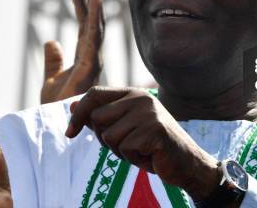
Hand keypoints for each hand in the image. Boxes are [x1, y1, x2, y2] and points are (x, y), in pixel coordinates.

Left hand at [40, 0, 104, 103]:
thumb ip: (53, 60)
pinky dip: (96, 16)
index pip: (83, 24)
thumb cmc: (58, 108)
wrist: (58, 127)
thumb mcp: (51, 79)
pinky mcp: (91, 64)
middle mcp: (91, 55)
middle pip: (93, 19)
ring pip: (96, 22)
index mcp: (83, 56)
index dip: (80, 4)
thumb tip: (51, 42)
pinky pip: (94, 36)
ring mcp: (93, 59)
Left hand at [65, 87, 220, 201]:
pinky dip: (133, 159)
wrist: (186, 162)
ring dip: (120, 152)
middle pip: (98, 118)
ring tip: (141, 150)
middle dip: (105, 140)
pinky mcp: (154, 130)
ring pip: (109, 137)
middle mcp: (140, 98)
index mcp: (133, 93)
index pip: (94, 94)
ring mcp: (148, 112)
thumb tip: (72, 105)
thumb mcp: (124, 128)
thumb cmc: (152, 146)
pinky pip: (124, 149)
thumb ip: (101, 116)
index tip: (70, 134)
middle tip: (128, 145)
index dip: (78, 114)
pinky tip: (149, 157)